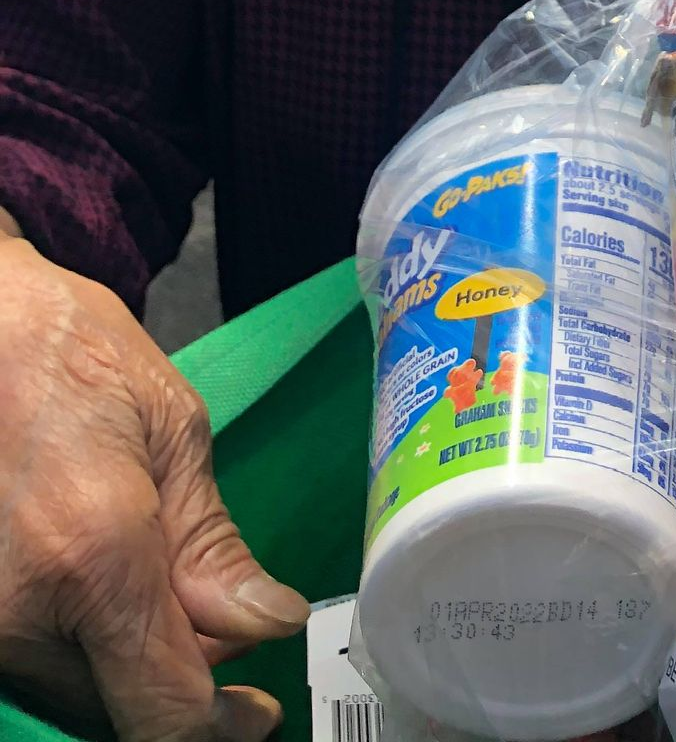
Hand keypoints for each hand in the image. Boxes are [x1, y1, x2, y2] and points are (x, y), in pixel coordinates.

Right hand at [0, 234, 307, 740]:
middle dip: (185, 684)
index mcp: (95, 558)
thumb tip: (266, 623)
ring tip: (164, 586)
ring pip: (79, 697)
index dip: (221, 726)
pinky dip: (86, 649)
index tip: (258, 710)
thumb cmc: (75, 356)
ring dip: (133, 668)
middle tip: (227, 627)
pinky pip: (38, 666)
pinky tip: (112, 592)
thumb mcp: (173, 432)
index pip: (164, 709)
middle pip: (122, 712)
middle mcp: (24, 613)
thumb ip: (213, 546)